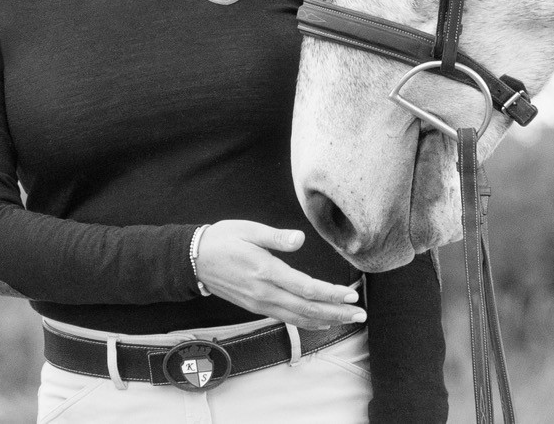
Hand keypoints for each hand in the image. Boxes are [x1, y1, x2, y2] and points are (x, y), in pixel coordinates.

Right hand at [195, 220, 365, 329]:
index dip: (330, 294)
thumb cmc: (223, 239)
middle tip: (360, 314)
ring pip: (298, 317)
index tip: (351, 295)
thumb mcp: (248, 230)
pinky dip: (306, 322)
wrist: (194, 260)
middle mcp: (264, 292)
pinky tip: (320, 322)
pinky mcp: (256, 306)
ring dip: (325, 320)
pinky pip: (286, 318)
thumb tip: (299, 239)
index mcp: (266, 271)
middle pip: (307, 308)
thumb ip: (275, 237)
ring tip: (347, 320)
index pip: (305, 288)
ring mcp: (260, 302)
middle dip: (336, 312)